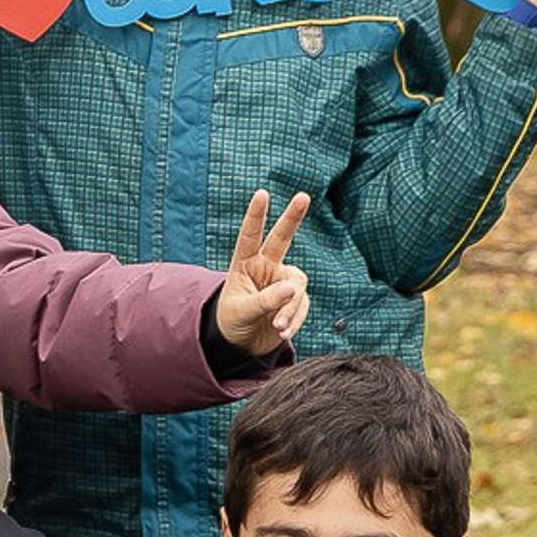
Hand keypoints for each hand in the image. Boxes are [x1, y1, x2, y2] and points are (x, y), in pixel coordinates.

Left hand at [213, 188, 310, 355]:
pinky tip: (283, 332)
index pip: (250, 236)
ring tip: (277, 326)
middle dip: (293, 217)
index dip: (256, 215)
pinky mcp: (296, 299)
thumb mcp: (242, 311)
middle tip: (303, 196)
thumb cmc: (233, 321)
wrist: (242, 343)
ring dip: (289, 308)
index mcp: (245, 263)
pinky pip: (301, 306)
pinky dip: (294, 320)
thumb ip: (265, 300)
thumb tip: (292, 290)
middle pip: (282, 238)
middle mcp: (266, 266)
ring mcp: (283, 281)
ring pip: (296, 287)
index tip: (262, 193)